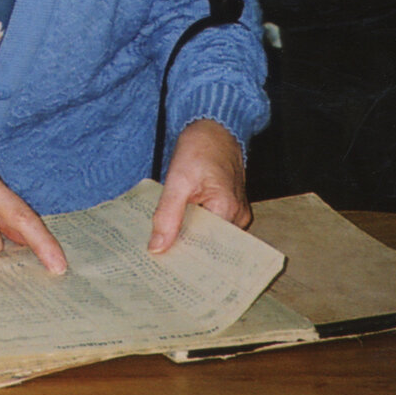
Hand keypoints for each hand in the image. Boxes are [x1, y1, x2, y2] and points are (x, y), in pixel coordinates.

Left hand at [148, 119, 248, 252]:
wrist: (215, 128)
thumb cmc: (200, 148)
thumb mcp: (177, 179)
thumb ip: (167, 215)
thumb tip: (157, 247)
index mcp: (228, 210)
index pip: (206, 247)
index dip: (184, 256)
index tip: (162, 265)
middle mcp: (238, 217)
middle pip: (209, 244)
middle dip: (185, 249)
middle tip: (158, 258)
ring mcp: (236, 213)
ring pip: (209, 235)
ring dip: (188, 237)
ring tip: (164, 247)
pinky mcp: (229, 207)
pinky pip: (211, 224)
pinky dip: (194, 226)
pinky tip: (176, 229)